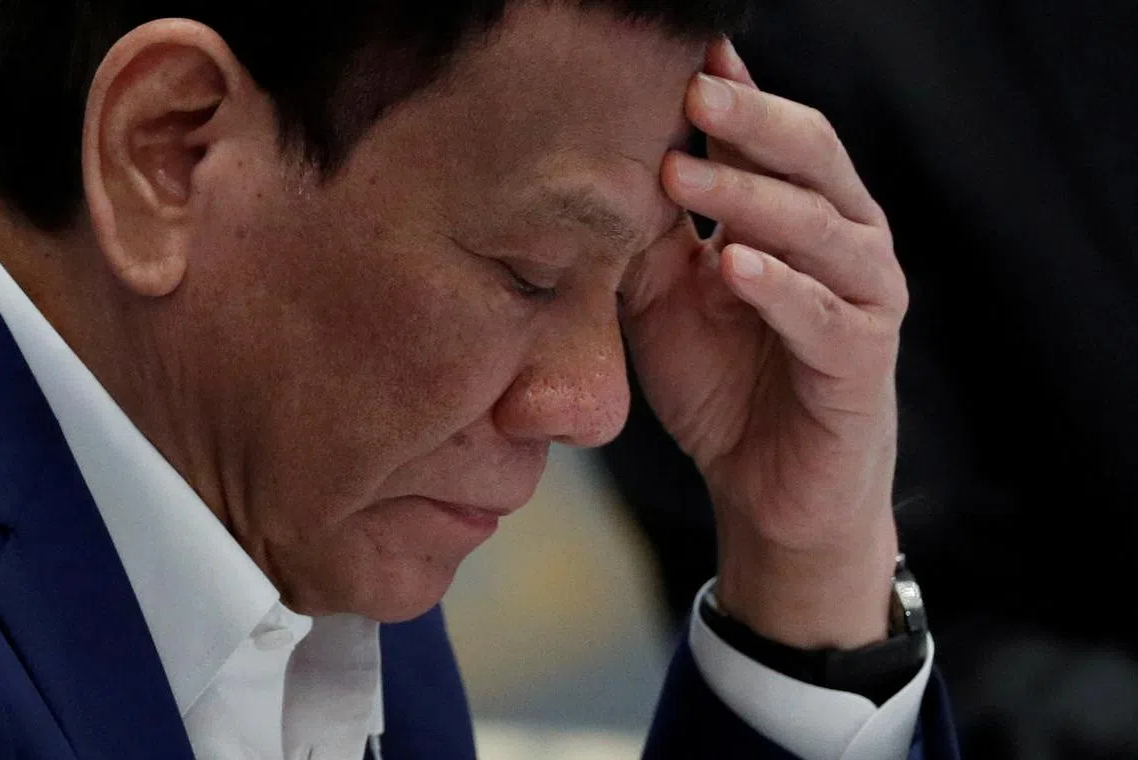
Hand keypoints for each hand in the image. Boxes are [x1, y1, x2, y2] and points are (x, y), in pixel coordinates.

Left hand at [621, 40, 905, 648]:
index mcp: (797, 216)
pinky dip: (780, 288)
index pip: (770, 137)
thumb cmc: (721, 387)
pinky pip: (824, 316)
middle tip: (691, 85)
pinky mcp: (863, 361)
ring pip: (822, 227)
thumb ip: (656, 236)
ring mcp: (862, 298)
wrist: (767, 491)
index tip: (683, 53)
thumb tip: (616, 162)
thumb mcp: (668, 300)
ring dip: (752, 196)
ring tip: (684, 170)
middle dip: (750, 118)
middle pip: (811, 157)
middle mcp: (842, 242)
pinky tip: (733, 265)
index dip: (732, 93)